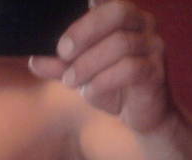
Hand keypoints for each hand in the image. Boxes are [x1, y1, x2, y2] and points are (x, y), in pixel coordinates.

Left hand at [29, 0, 170, 132]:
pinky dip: (103, 81)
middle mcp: (144, 24)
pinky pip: (130, 69)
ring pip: (120, 44)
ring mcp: (154, 46)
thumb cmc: (112, 87)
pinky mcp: (156, 71)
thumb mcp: (81, 75)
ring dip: (88, 64)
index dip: (89, 7)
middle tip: (63, 53)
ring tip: (71, 81)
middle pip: (117, 12)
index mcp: (125, 16)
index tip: (70, 23)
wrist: (141, 116)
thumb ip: (60, 66)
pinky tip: (90, 92)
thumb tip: (35, 60)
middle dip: (84, 31)